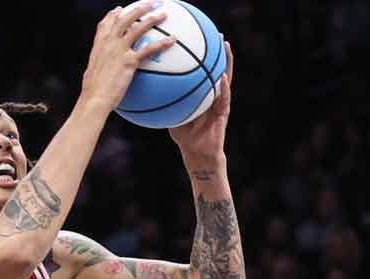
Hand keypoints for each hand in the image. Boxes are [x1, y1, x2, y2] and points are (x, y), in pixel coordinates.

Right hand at [80, 2, 176, 111]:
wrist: (94, 100)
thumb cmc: (92, 94)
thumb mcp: (92, 76)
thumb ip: (100, 69)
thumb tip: (103, 75)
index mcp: (99, 47)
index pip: (105, 25)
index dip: (113, 16)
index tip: (119, 9)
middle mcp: (109, 44)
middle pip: (124, 19)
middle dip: (138, 9)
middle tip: (149, 3)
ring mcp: (119, 50)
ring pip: (138, 28)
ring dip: (152, 18)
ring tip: (163, 14)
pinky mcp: (129, 60)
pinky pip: (149, 49)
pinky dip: (162, 43)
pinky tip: (173, 40)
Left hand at [170, 42, 233, 164]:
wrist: (197, 153)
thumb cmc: (184, 136)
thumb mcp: (171, 115)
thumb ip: (163, 104)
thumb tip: (143, 94)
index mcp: (202, 93)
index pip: (201, 70)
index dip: (200, 56)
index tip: (196, 39)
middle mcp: (213, 93)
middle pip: (215, 68)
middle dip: (216, 51)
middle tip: (215, 33)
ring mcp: (220, 101)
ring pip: (225, 77)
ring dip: (226, 62)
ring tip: (225, 47)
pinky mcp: (224, 112)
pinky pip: (224, 97)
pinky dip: (223, 87)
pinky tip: (222, 78)